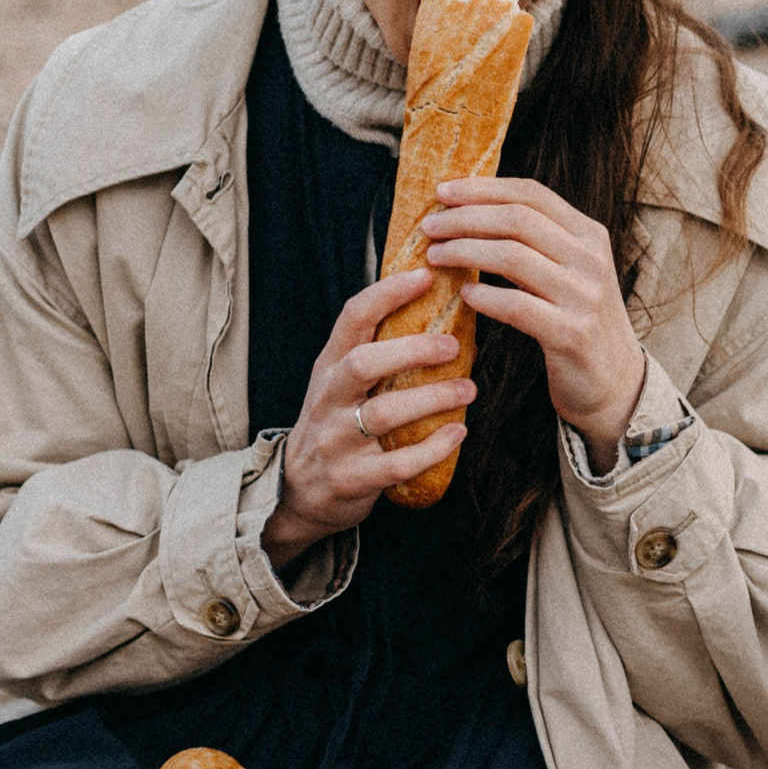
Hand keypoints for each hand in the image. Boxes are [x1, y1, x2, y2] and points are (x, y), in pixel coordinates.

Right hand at [262, 268, 475, 567]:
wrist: (298, 492)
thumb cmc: (336, 424)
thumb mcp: (342, 382)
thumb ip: (375, 349)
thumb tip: (435, 303)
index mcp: (329, 367)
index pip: (352, 318)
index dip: (388, 293)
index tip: (426, 276)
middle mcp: (328, 399)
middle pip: (364, 363)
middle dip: (412, 350)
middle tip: (455, 346)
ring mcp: (336, 440)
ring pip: (383, 413)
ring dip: (432, 398)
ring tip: (468, 389)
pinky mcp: (352, 479)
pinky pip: (397, 464)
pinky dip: (432, 449)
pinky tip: (459, 433)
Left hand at [420, 177, 646, 456]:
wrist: (617, 383)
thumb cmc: (578, 322)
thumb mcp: (569, 272)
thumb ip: (536, 243)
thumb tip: (471, 212)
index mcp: (589, 235)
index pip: (531, 194)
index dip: (483, 188)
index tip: (443, 192)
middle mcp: (591, 259)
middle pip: (518, 219)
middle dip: (465, 218)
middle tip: (430, 227)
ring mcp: (585, 296)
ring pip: (513, 257)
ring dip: (465, 251)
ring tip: (436, 256)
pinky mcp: (573, 334)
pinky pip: (518, 306)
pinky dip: (485, 297)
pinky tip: (463, 295)